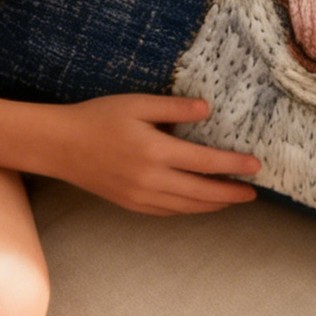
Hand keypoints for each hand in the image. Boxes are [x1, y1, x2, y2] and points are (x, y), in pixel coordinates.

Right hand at [56, 95, 259, 215]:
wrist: (60, 145)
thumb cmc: (97, 118)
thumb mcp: (136, 103)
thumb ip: (173, 107)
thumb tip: (207, 109)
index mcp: (155, 151)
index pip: (205, 162)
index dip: (233, 166)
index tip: (255, 166)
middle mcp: (151, 179)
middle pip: (202, 192)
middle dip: (231, 193)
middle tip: (252, 192)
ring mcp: (140, 196)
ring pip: (187, 207)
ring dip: (213, 205)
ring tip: (232, 200)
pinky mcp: (131, 204)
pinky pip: (168, 212)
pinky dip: (189, 210)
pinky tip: (198, 204)